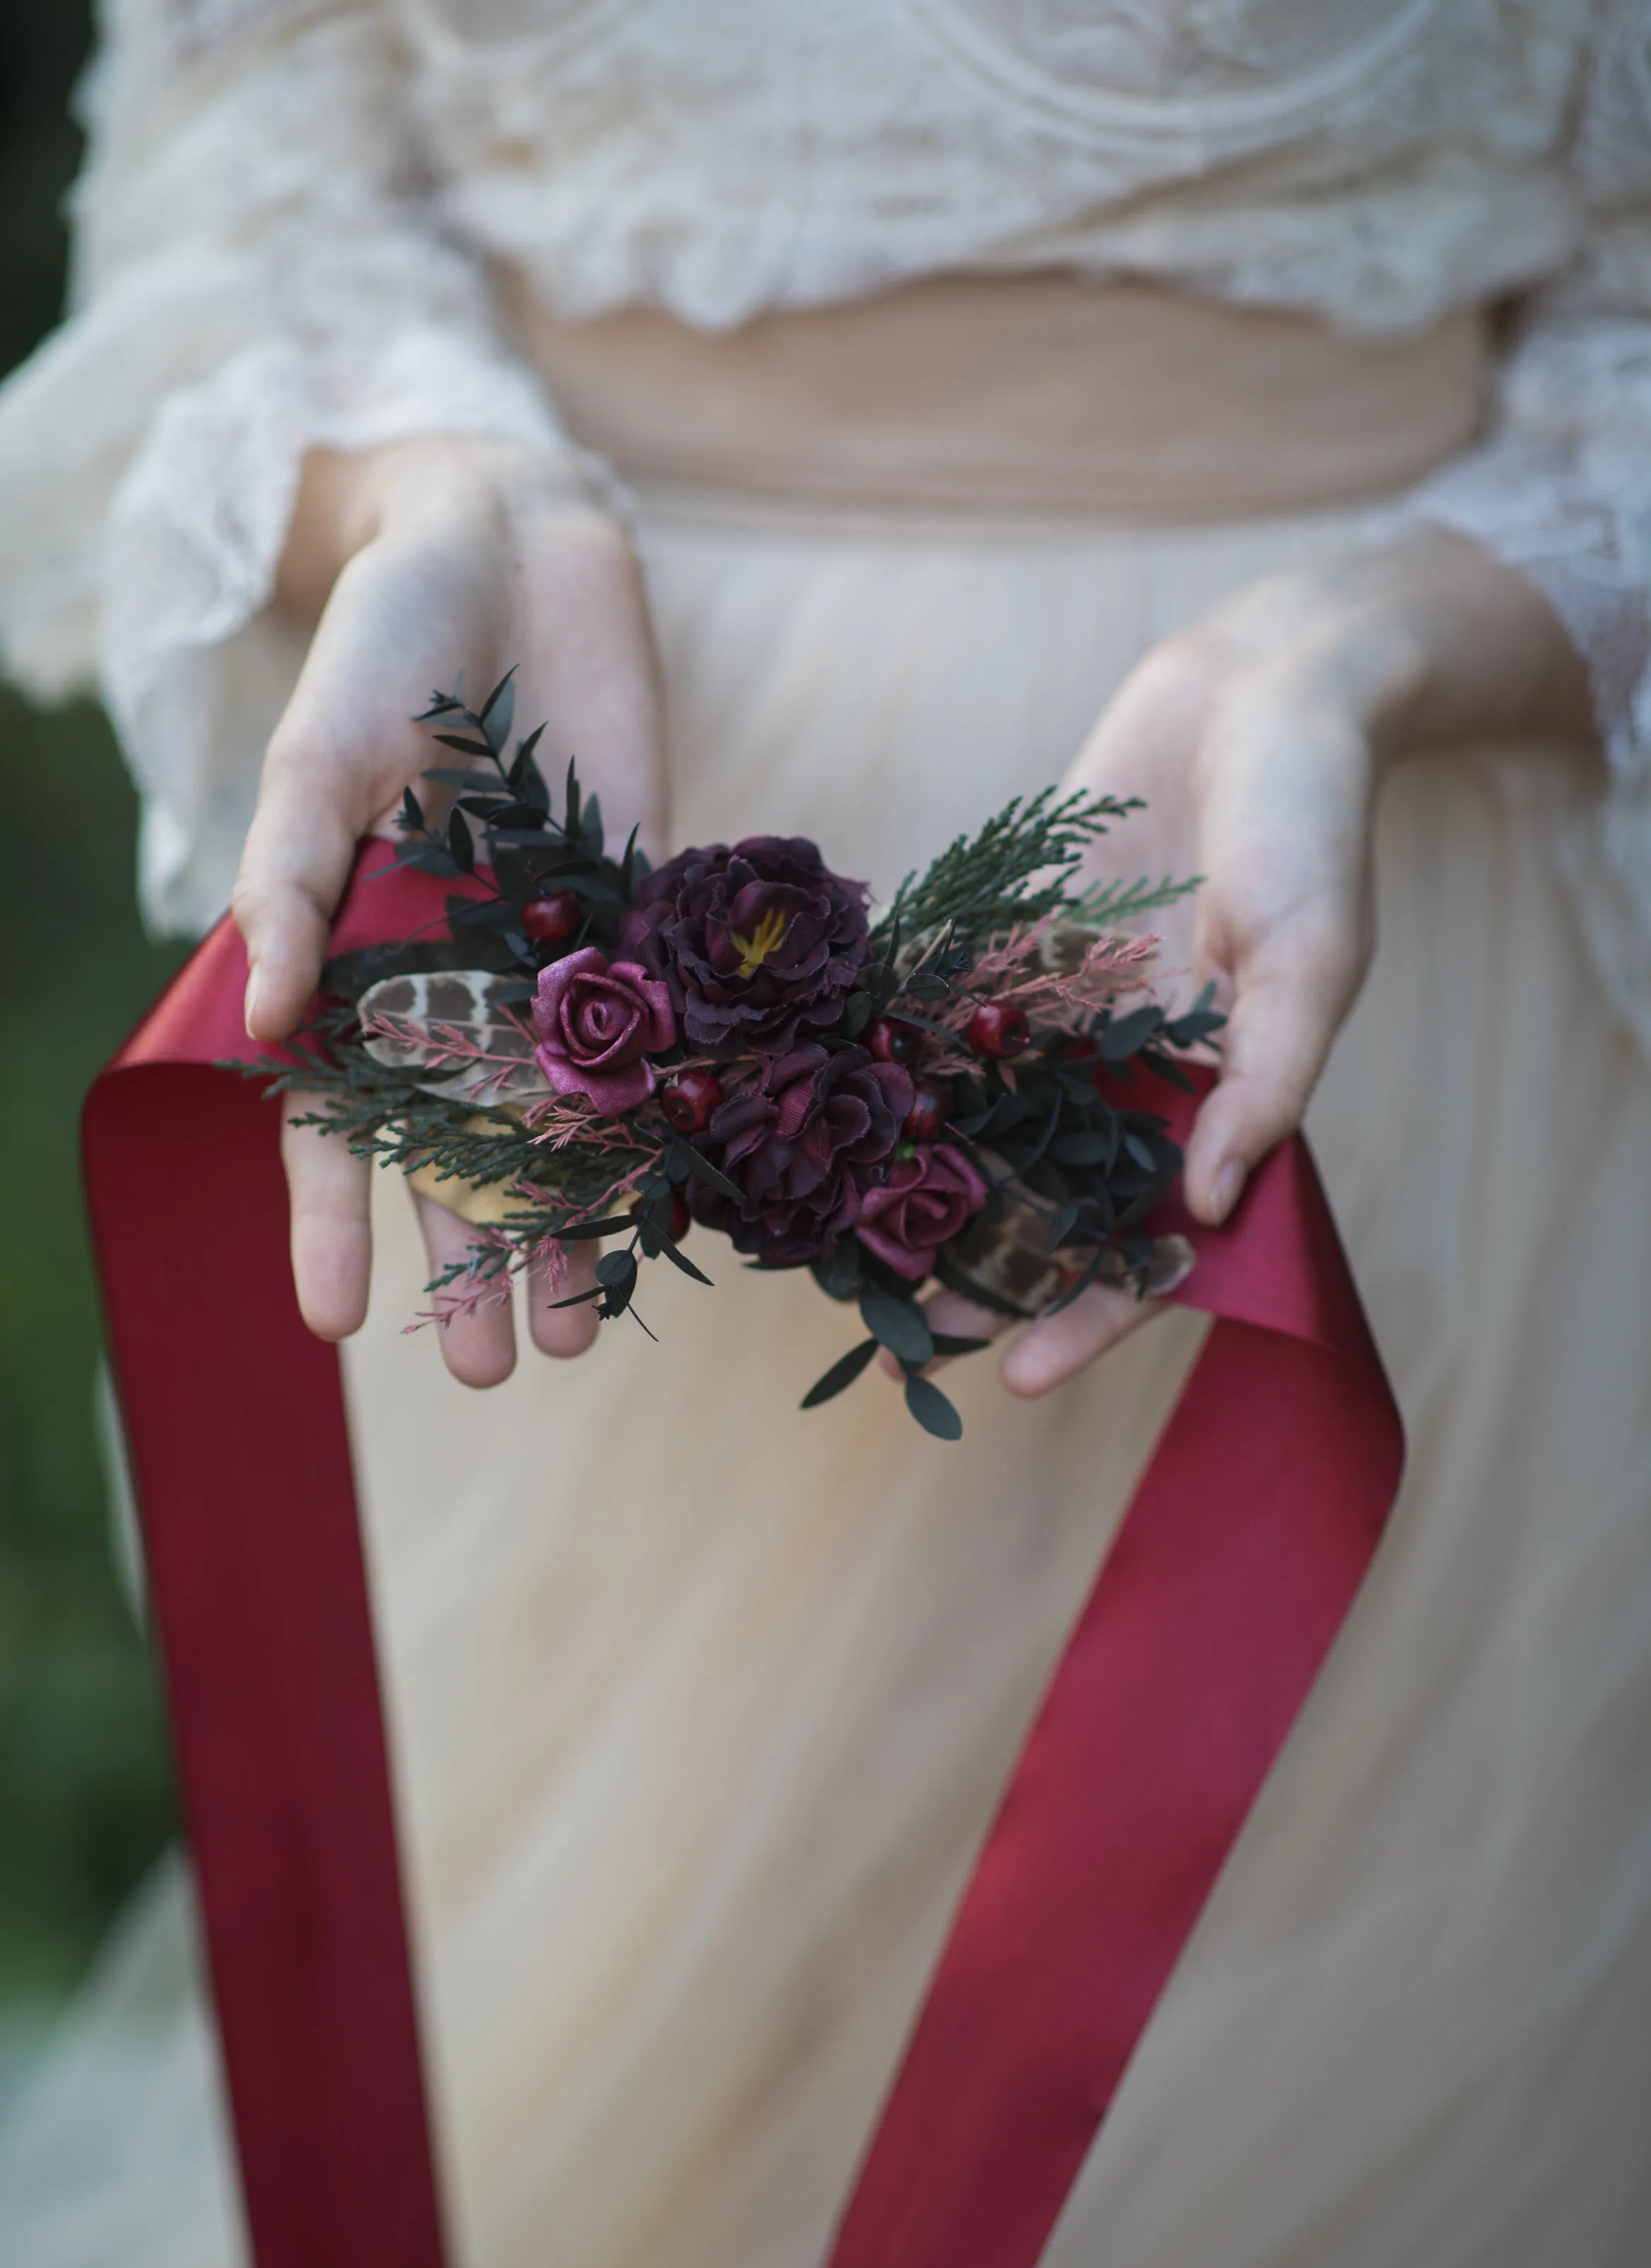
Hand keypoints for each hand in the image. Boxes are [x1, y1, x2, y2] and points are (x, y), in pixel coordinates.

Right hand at [236, 437, 666, 1383]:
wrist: (516, 552)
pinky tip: (684, 1204)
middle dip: (475, 1260)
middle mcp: (459, 985)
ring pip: (566, 1128)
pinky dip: (670, 1122)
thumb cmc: (385, 644)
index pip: (336, 1120)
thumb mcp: (318, 757)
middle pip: (463, 1153)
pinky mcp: (648, 921)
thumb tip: (273, 1019)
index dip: (334, 1217)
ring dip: (574, 1229)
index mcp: (361, 963)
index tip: (333, 1322)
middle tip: (498, 1374)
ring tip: (589, 1334)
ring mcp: (558, 962)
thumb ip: (293, 881)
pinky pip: (661, 1040)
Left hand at [911, 530, 1594, 1397]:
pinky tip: (808, 1105)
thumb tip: (1212, 1203)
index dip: (1089, 1316)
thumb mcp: (1313, 954)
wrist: (1259, 688)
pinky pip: (940, 1020)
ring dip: (911, 1189)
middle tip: (889, 1339)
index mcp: (1212, 1106)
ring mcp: (1065, 1020)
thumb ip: (1267, 1079)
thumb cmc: (1312, 821)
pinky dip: (883, 1060)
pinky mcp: (1012, 951)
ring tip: (829, 1249)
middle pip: (1047, 1207)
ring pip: (979, 1130)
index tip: (1014, 1377)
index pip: (1151, 1246)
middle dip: (974, 1274)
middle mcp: (1131, 1079)